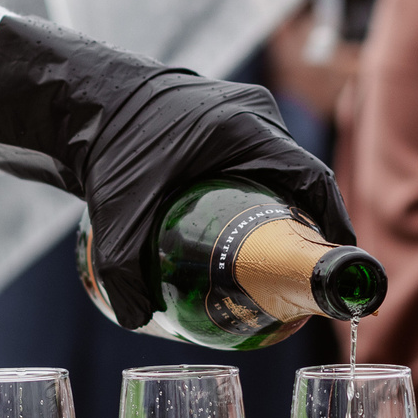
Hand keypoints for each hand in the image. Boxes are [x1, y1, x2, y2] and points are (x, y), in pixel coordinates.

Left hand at [0, 15, 351, 329]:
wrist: (82, 97)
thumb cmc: (106, 144)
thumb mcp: (116, 213)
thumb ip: (122, 271)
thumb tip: (138, 321)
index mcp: (244, 128)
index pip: (311, 179)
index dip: (332, 223)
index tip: (335, 262)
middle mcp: (252, 113)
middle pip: (300, 176)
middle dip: (309, 223)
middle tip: (303, 271)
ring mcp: (241, 110)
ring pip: (281, 166)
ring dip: (287, 205)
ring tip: (281, 256)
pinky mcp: (224, 116)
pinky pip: (260, 156)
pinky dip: (264, 188)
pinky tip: (251, 225)